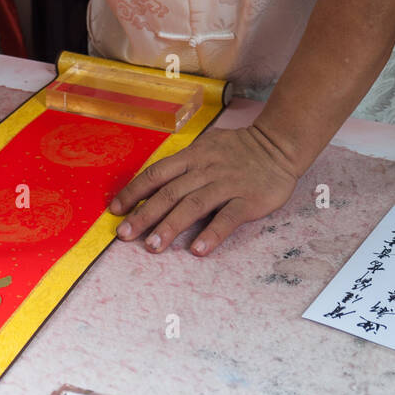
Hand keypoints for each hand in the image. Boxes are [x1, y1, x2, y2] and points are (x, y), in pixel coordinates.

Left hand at [109, 124, 299, 256]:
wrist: (279, 145)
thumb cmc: (239, 149)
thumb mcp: (207, 146)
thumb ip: (184, 164)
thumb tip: (154, 182)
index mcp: (193, 156)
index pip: (156, 174)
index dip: (134, 191)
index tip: (116, 210)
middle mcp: (205, 169)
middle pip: (169, 193)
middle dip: (144, 215)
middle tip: (124, 235)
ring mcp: (227, 184)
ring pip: (193, 205)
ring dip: (171, 226)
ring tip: (153, 247)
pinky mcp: (248, 200)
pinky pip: (227, 218)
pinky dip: (212, 234)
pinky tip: (198, 250)